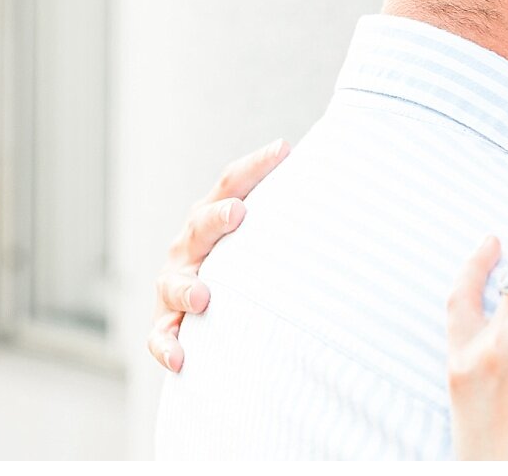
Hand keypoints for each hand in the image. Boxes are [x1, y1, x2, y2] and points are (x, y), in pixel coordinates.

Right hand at [147, 138, 290, 371]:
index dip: (256, 166)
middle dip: (217, 218)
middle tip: (237, 213)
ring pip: (174, 283)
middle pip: (200, 225)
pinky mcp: (166, 323)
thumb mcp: (264, 231)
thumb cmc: (248, 259)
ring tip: (204, 297)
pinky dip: (167, 346)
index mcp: (214, 215)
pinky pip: (160, 336)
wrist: (205, 305)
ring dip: (187, 288)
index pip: (232, 183)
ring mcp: (175, 283)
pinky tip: (181, 356)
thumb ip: (292, 207)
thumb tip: (347, 172)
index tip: (283, 150)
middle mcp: (190, 245)